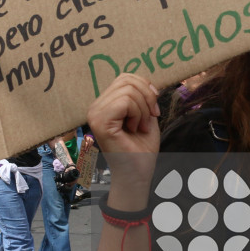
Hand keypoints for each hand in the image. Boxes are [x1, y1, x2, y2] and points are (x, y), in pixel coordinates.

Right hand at [87, 74, 160, 207]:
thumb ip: (142, 96)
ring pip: (128, 90)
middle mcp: (96, 107)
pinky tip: (134, 129)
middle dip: (147, 97)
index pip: (125, 77)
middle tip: (149, 117)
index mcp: (104, 104)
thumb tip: (148, 81)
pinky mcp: (100, 121)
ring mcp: (95, 114)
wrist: (138, 172)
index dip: (145, 87)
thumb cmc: (141, 147)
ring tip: (139, 126)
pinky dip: (137, 114)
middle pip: (127, 80)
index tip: (154, 108)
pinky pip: (125, 102)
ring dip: (142, 109)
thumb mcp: (144, 114)